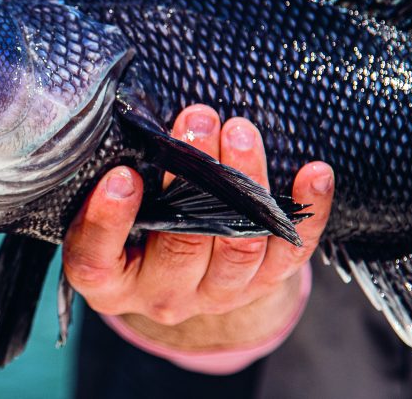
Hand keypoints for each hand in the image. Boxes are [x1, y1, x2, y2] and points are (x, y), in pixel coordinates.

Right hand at [62, 104, 334, 351]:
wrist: (176, 270)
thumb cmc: (131, 221)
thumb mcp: (108, 206)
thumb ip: (113, 177)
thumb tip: (132, 117)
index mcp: (108, 279)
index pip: (97, 256)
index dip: (109, 219)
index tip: (123, 174)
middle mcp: (160, 294)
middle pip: (181, 242)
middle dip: (193, 175)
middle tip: (196, 119)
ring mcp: (214, 295)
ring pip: (240, 246)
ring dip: (245, 185)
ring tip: (240, 132)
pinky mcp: (261, 286)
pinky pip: (291, 253)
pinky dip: (308, 211)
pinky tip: (314, 173)